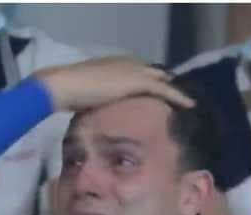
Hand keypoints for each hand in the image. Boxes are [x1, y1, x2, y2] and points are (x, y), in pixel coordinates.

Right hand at [35, 57, 194, 112]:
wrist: (63, 86)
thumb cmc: (65, 93)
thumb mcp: (81, 96)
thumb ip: (91, 100)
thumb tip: (89, 114)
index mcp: (110, 63)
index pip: (133, 70)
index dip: (142, 80)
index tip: (148, 91)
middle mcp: (124, 63)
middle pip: (150, 72)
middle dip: (160, 82)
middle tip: (169, 96)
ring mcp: (133, 70)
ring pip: (160, 79)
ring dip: (170, 89)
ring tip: (183, 100)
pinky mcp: (139, 82)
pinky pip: (164, 89)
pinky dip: (177, 97)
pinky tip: (188, 105)